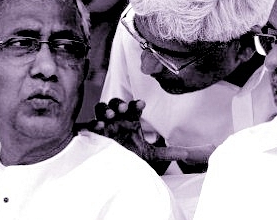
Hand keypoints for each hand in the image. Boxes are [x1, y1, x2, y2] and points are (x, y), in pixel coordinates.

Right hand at [78, 98, 215, 173]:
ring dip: (106, 110)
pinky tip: (97, 127)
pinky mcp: (94, 136)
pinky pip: (89, 126)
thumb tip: (187, 154)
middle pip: (116, 104)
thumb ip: (167, 153)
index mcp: (131, 121)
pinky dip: (91, 124)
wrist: (117, 173)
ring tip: (111, 116)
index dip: (137, 104)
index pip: (134, 107)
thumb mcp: (150, 156)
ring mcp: (104, 126)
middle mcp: (117, 120)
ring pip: (102, 109)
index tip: (142, 105)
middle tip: (124, 109)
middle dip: (119, 104)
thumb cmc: (132, 159)